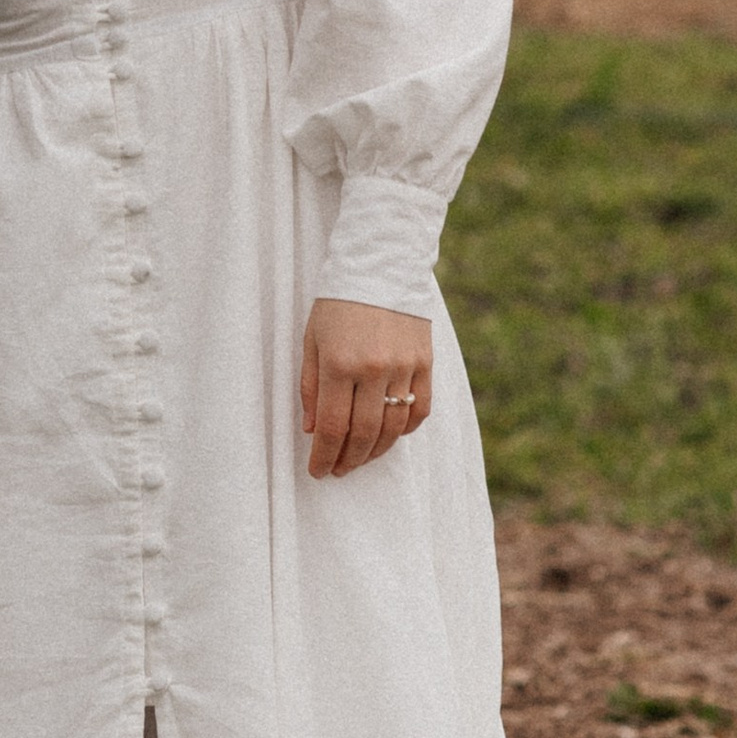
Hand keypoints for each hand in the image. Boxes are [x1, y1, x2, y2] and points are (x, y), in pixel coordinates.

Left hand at [299, 299, 432, 477]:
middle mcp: (374, 370)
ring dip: (376, 450)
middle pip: (364, 433)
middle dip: (349, 459)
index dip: (325, 456)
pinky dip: (406, 429)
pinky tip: (391, 436)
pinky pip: (420, 409)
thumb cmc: (337, 303)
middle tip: (338, 470)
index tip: (318, 471)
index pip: (333, 427)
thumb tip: (313, 430)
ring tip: (360, 458)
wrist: (381, 266)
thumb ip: (310, 387)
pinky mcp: (426, 363)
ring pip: (394, 427)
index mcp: (340, 364)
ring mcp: (404, 367)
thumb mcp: (311, 340)